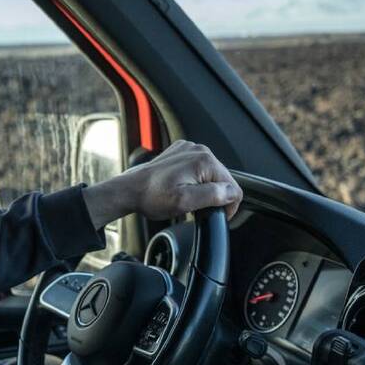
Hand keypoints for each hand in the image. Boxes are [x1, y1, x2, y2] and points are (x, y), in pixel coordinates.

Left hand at [82, 140, 242, 228]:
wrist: (130, 190)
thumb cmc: (152, 197)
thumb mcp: (185, 202)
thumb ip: (212, 195)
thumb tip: (232, 192)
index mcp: (204, 160)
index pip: (233, 186)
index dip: (228, 205)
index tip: (216, 215)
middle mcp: (199, 150)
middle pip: (223, 180)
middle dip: (215, 196)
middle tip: (197, 209)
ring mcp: (189, 149)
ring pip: (211, 175)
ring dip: (205, 189)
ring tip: (187, 199)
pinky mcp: (181, 153)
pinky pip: (198, 169)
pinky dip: (195, 181)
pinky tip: (182, 189)